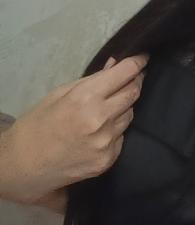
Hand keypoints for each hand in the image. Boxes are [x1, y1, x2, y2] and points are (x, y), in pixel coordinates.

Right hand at [0, 53, 148, 207]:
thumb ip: (92, 79)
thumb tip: (116, 64)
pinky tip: (100, 131)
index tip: (143, 58)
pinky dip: (116, 129)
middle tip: (132, 78)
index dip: (137, 63)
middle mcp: (100, 119)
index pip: (125, 74)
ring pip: (130, 114)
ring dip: (124, 107)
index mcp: (85, 98)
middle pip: (134, 93)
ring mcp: (106, 142)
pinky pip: (122, 136)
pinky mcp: (108, 160)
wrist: (21, 167)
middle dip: (135, 82)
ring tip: (107, 108)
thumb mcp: (60, 93)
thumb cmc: (37, 124)